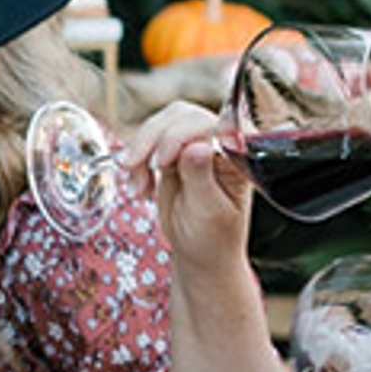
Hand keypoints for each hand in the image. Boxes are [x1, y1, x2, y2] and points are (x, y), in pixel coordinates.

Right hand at [123, 100, 255, 282]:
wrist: (200, 255)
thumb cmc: (214, 238)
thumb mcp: (210, 213)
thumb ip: (202, 178)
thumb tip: (196, 146)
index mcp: (237, 156)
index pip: (209, 124)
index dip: (180, 135)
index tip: (162, 163)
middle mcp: (218, 145)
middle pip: (181, 116)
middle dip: (152, 138)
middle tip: (133, 166)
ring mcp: (194, 148)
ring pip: (160, 125)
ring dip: (140, 151)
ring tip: (136, 185)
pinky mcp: (173, 156)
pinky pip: (148, 144)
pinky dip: (136, 163)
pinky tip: (139, 187)